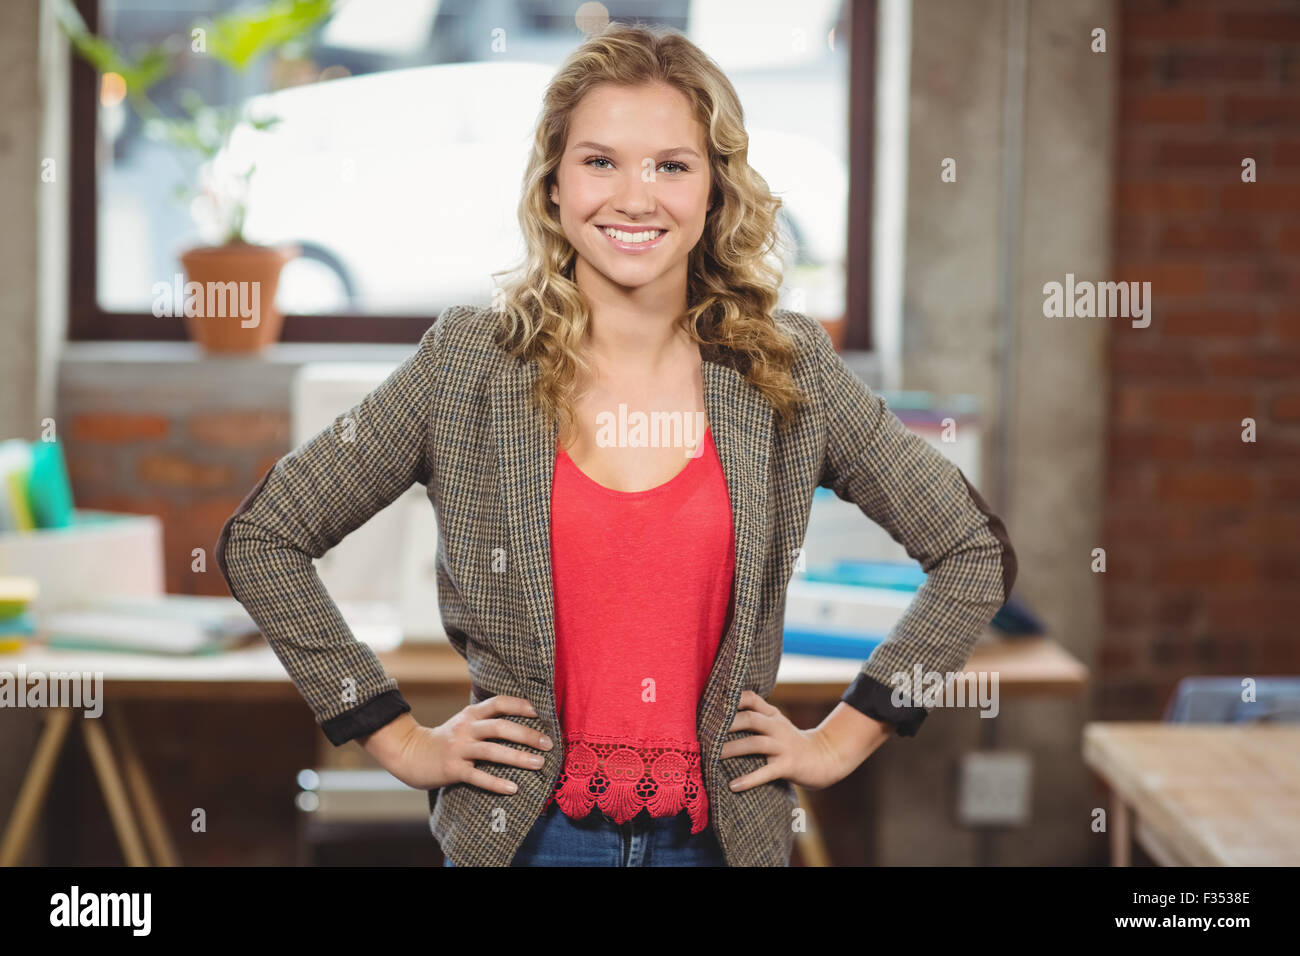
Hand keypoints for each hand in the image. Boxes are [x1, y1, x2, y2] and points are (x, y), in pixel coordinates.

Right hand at [361, 696, 552, 793]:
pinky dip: (496, 782)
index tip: (543, 711)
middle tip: (549, 743)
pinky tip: (513, 788)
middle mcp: (466, 728)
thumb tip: (525, 719)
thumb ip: (488, 720)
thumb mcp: (465, 722)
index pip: (499, 703)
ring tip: (539, 764)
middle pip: (500, 727)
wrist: (411, 754)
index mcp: (471, 713)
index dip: (521, 705)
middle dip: (527, 734)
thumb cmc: (447, 739)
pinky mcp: (452, 770)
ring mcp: (459, 749)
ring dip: (518, 757)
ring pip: (492, 751)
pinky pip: (478, 776)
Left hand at [721, 690, 883, 792]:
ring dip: (732, 750)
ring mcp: (783, 746)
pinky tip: (733, 786)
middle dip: (726, 724)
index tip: (710, 704)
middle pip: (749, 718)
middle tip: (704, 732)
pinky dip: (749, 780)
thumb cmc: (791, 742)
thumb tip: (722, 712)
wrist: (824, 758)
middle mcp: (777, 726)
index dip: (731, 699)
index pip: (750, 698)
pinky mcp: (788, 765)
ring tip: (712, 756)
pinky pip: (766, 772)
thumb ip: (756, 714)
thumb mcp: (776, 723)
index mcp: (772, 715)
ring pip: (755, 744)